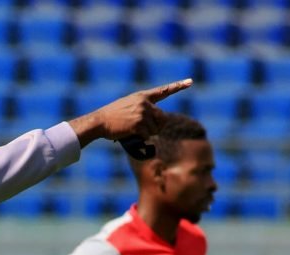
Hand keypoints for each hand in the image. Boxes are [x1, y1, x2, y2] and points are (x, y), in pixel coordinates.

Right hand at [70, 79, 192, 145]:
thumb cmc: (111, 117)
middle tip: (142, 129)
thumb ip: (142, 109)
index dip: (178, 86)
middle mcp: (145, 103)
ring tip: (132, 129)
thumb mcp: (127, 106)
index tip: (190, 82)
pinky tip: (130, 133)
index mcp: (142, 96)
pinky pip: (148, 135)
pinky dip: (141, 138)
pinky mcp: (140, 123)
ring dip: (147, 133)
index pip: (163, 91)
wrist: (99, 121)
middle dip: (156, 126)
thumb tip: (155, 124)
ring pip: (156, 128)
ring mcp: (143, 113)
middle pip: (162, 118)